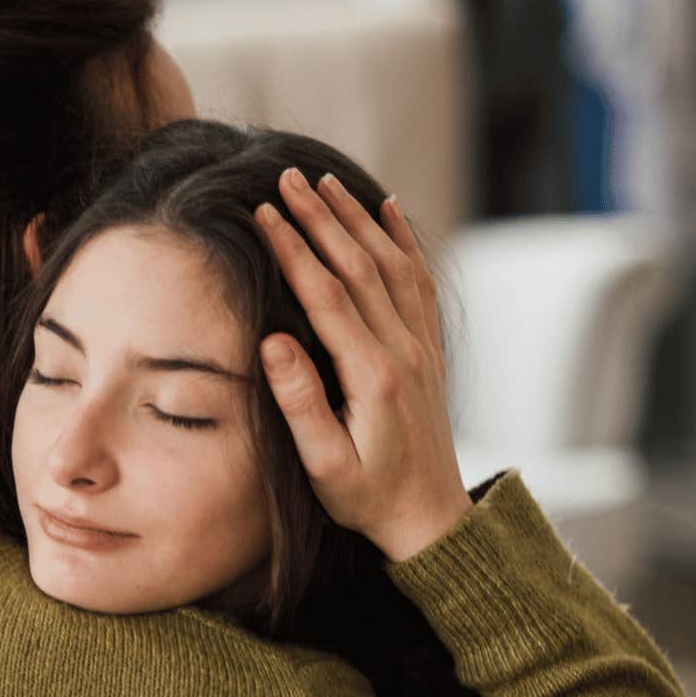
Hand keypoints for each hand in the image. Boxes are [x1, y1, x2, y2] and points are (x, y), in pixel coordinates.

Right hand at [254, 169, 471, 561]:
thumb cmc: (368, 498)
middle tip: (286, 178)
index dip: (294, 250)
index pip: (328, 296)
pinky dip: (403, 240)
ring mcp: (421, 346)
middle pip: (360, 266)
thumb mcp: (325, 466)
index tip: (265, 213)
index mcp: (373, 376)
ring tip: (325, 181)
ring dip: (357, 218)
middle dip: (320, 217)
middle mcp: (404, 351)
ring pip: (391, 264)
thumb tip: (273, 342)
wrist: (431, 518)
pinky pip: (419, 281)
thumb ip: (301, 403)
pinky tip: (387, 209)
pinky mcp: (428, 349)